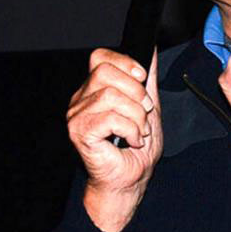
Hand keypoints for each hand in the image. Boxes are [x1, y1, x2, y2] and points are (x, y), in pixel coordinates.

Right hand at [66, 48, 162, 231]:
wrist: (131, 180)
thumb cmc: (136, 150)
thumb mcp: (149, 108)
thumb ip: (148, 80)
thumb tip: (152, 50)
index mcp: (95, 90)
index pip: (100, 57)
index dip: (124, 62)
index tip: (142, 78)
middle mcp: (81, 99)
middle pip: (105, 72)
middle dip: (136, 92)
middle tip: (145, 113)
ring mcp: (77, 116)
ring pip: (110, 96)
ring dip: (136, 116)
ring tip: (140, 131)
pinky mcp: (80, 132)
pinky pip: (110, 117)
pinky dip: (130, 129)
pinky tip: (132, 140)